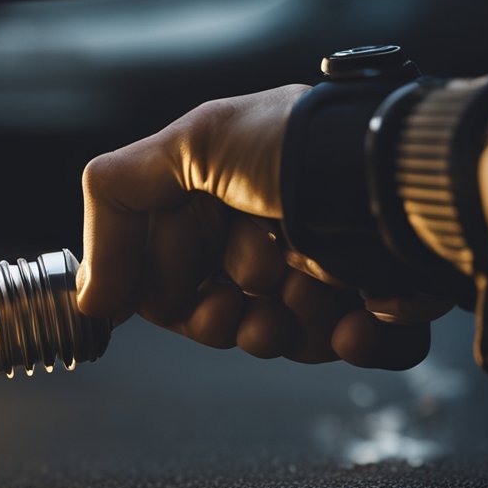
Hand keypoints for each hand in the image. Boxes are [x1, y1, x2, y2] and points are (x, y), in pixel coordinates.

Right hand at [78, 85, 450, 368]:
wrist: (399, 176)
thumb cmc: (299, 149)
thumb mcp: (194, 142)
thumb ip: (117, 200)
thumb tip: (88, 296)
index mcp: (227, 195)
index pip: (171, 268)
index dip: (168, 292)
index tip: (175, 299)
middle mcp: (275, 231)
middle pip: (223, 310)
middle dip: (225, 314)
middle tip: (243, 299)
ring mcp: (331, 268)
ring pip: (287, 336)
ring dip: (287, 327)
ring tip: (303, 298)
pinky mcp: (387, 300)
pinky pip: (364, 345)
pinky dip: (360, 341)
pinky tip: (357, 320)